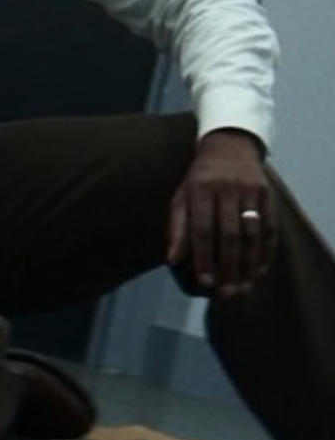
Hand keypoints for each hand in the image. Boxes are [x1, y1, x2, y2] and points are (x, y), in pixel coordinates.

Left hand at [167, 128, 275, 297]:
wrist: (229, 145)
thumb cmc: (200, 179)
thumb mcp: (182, 196)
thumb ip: (177, 227)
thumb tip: (171, 260)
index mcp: (199, 188)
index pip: (201, 229)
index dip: (203, 257)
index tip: (205, 283)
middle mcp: (225, 188)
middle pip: (229, 234)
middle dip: (228, 267)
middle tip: (226, 293)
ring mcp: (249, 190)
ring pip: (251, 233)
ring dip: (248, 264)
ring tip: (243, 288)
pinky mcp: (268, 193)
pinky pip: (269, 227)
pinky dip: (266, 251)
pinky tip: (260, 270)